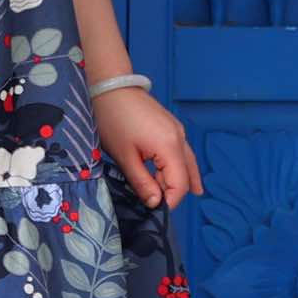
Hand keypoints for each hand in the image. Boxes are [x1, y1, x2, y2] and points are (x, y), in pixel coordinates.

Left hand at [91, 86, 203, 211]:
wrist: (111, 86)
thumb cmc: (113, 120)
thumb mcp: (124, 156)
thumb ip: (142, 182)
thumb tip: (155, 204)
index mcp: (170, 146)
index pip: (179, 185)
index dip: (169, 201)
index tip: (153, 210)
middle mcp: (180, 138)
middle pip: (186, 175)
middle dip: (173, 192)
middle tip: (155, 205)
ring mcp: (178, 131)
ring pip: (186, 163)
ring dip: (177, 181)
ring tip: (170, 200)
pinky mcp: (171, 127)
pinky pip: (180, 153)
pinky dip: (176, 167)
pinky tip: (173, 177)